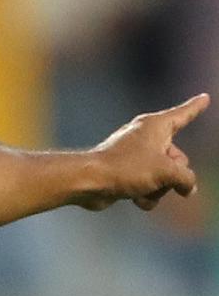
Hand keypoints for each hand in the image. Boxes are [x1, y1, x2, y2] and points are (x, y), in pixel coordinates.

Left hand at [78, 93, 209, 211]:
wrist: (90, 181)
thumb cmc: (127, 168)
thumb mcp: (167, 172)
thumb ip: (187, 178)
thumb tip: (188, 187)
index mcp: (156, 126)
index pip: (183, 115)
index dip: (196, 106)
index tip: (205, 97)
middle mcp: (146, 137)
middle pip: (178, 159)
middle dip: (174, 176)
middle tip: (160, 179)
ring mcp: (136, 155)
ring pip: (164, 176)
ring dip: (158, 189)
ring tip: (142, 189)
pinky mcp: (127, 172)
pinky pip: (149, 186)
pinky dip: (146, 195)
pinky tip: (134, 198)